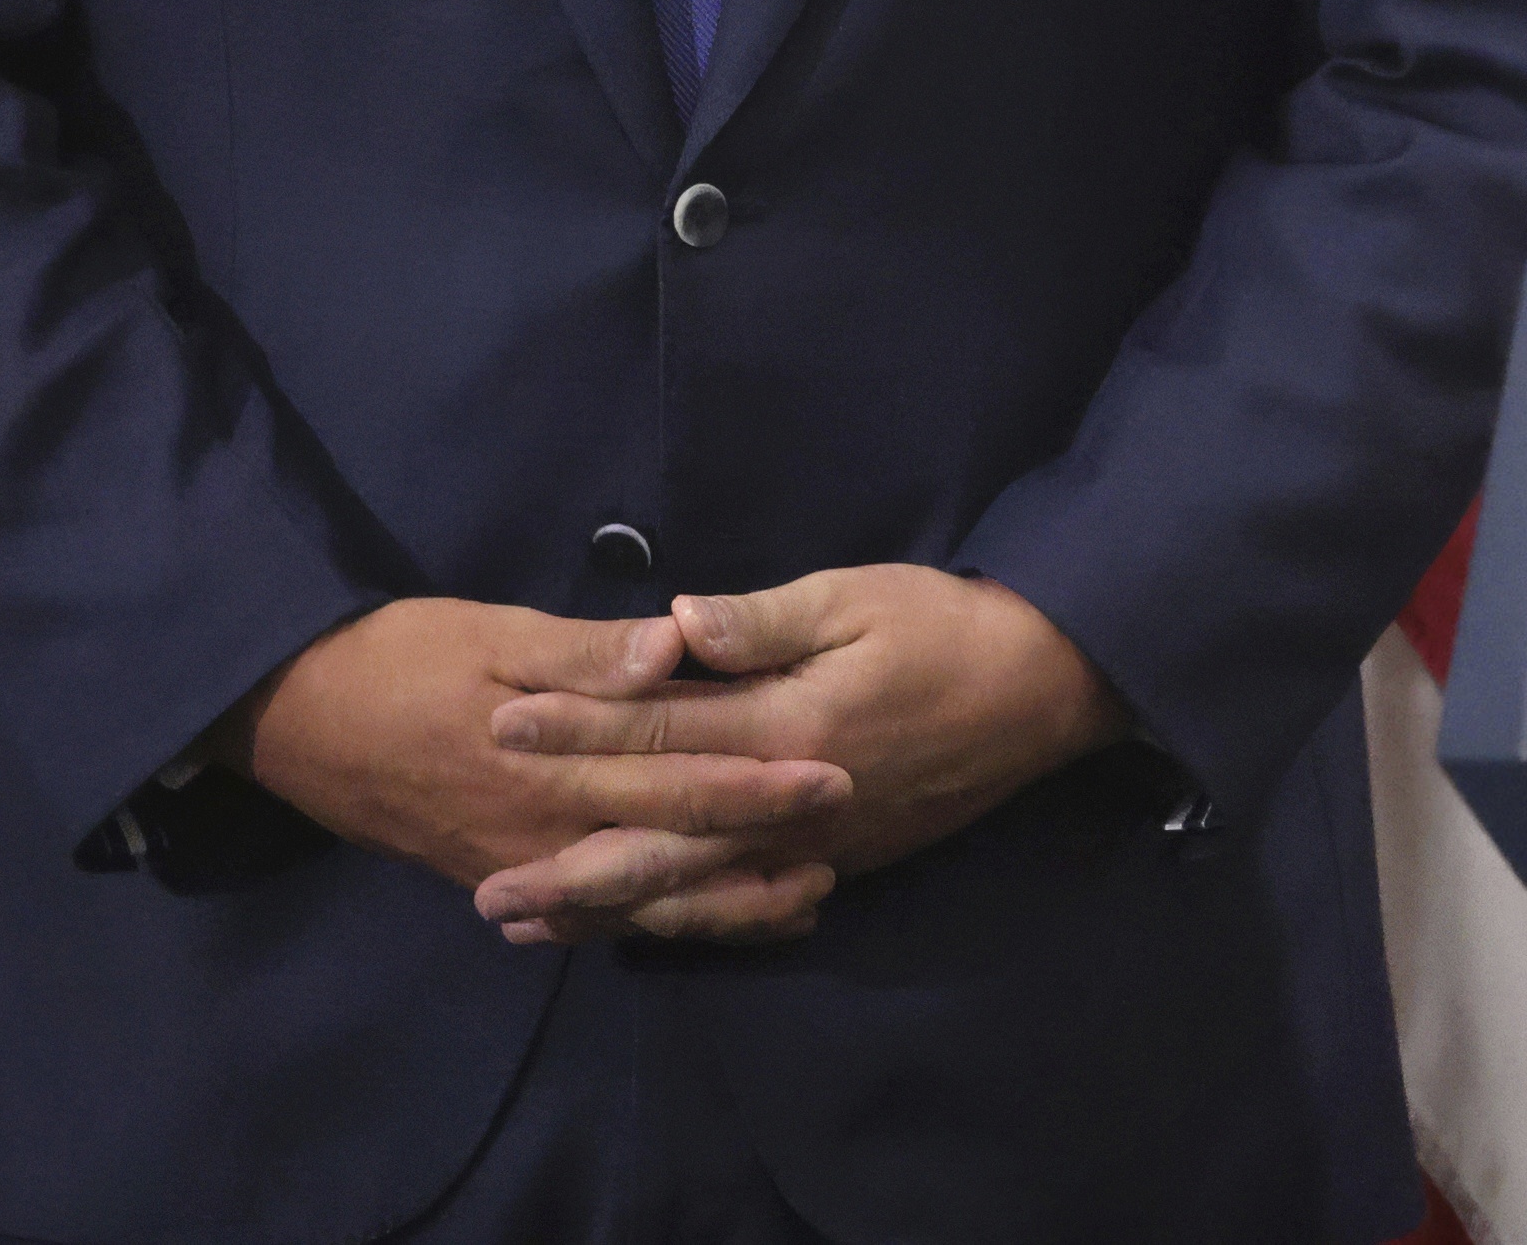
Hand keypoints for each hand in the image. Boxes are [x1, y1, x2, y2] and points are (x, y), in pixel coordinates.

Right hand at [225, 597, 851, 942]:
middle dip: (759, 856)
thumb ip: (588, 652)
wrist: (291, 716)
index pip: (678, 781)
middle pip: (670, 856)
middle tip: (842, 851)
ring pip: (635, 902)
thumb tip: (675, 649)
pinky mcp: (494, 874)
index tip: (836, 778)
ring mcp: (517, 864)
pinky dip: (647, 920)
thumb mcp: (495, 633)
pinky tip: (690, 919)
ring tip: (800, 904)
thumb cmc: (399, 654)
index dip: (760, 784)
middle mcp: (542, 832)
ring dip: (718, 906)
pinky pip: (586, 914)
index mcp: (553, 766)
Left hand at [471, 565, 1129, 943]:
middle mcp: (790, 804)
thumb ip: (764, 621)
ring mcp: (814, 846)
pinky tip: (636, 927)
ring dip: (608, 909)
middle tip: (482, 892)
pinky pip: (741, 905)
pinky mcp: (837, 862)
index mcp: (788, 728)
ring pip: (693, 889)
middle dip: (566, 861)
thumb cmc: (948, 626)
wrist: (1044, 691)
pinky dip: (680, 920)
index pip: (660, 734)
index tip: (501, 726)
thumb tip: (673, 622)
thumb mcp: (859, 597)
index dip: (577, 730)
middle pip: (659, 839)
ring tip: (531, 928)